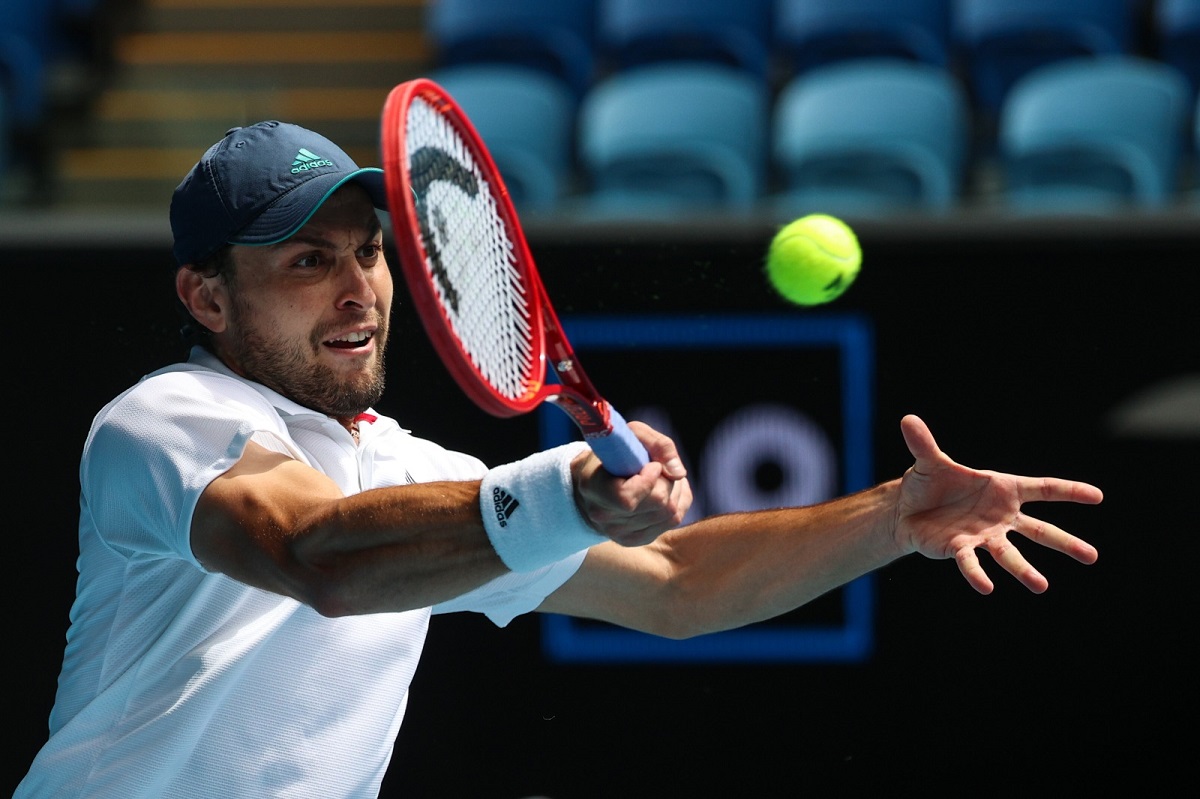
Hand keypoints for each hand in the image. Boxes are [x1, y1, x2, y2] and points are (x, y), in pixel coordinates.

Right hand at [573, 421, 692, 546]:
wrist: (599, 480)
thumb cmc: (616, 454)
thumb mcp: (632, 435)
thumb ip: (658, 445)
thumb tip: (679, 473)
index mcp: (593, 488)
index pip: (627, 498)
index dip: (648, 480)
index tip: (651, 465)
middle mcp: (603, 516)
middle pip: (657, 503)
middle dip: (667, 480)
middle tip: (659, 467)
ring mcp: (618, 532)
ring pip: (669, 513)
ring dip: (675, 490)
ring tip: (662, 477)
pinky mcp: (634, 539)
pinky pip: (672, 522)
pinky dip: (678, 503)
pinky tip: (666, 491)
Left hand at [894, 415, 1101, 593]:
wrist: (907, 509)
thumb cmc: (929, 483)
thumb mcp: (928, 462)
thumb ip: (923, 443)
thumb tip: (908, 419)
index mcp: (1002, 489)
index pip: (1042, 489)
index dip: (1069, 491)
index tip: (1097, 496)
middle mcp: (1000, 516)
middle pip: (1039, 531)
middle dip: (1065, 543)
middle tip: (1092, 556)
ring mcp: (983, 535)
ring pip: (1009, 554)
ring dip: (1024, 570)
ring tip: (1041, 586)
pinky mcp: (961, 549)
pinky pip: (971, 563)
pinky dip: (977, 574)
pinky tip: (986, 587)